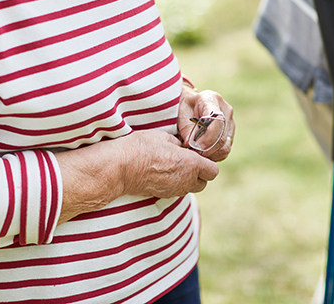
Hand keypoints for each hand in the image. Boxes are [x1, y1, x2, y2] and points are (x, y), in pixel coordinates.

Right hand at [55, 129, 218, 223]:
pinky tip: (163, 173)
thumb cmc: (141, 147)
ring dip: (188, 179)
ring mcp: (174, 190)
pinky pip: (176, 190)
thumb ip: (180, 144)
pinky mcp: (163, 195)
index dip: (208, 162)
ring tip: (175, 166)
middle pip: (204, 182)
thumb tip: (183, 148)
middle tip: (188, 160)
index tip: (198, 154)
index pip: (213, 170)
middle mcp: (186, 181)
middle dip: (200, 173)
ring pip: (190, 188)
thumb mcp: (164, 137)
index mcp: (191, 165)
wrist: (120, 167)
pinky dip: (175, 184)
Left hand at [177, 85, 234, 161]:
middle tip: (194, 153)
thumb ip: (186, 129)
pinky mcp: (230, 132)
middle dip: (207, 149)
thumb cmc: (185, 109)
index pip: (216, 122)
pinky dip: (215, 155)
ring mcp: (230, 121)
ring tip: (198, 154)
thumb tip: (192, 144)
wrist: (192, 105)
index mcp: (211, 99)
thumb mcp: (181, 115)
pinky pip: (226, 149)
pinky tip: (204, 153)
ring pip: (226, 146)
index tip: (196, 148)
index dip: (208, 139)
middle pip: (222, 137)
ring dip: (212, 154)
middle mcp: (225, 110)